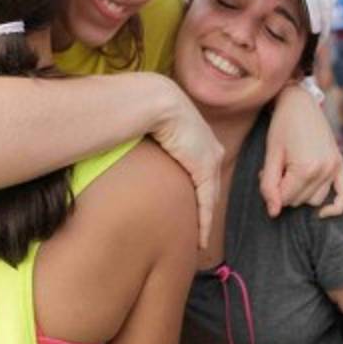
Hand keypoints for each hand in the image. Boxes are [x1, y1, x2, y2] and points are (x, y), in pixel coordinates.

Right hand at [148, 82, 223, 249]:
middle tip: (199, 233)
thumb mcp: (153, 131)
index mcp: (200, 140)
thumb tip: (132, 148)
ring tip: (198, 242)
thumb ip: (152, 144)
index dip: (199, 193)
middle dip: (206, 210)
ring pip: (210, 198)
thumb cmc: (147, 111)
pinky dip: (204, 223)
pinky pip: (207, 203)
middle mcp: (210, 149)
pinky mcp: (205, 169)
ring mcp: (210, 159)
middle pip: (210, 188)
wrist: (157, 102)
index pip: (202, 173)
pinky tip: (201, 240)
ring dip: (205, 221)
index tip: (192, 210)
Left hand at [263, 84, 342, 217]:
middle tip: (276, 169)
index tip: (265, 174)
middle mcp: (324, 171)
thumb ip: (269, 185)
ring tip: (290, 173)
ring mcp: (335, 168)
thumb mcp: (271, 154)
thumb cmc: (282, 126)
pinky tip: (324, 213)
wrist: (300, 103)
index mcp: (305, 169)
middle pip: (299, 201)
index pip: (285, 199)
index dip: (271, 190)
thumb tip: (273, 213)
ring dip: (300, 193)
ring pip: (315, 199)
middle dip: (284, 190)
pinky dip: (336, 206)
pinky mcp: (340, 164)